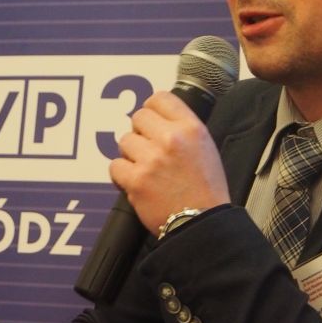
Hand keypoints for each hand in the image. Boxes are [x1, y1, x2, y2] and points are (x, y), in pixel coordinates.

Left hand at [109, 91, 230, 231]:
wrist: (202, 223)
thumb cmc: (206, 190)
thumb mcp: (205, 148)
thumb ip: (182, 129)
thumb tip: (159, 118)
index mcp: (191, 128)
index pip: (160, 98)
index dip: (152, 109)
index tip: (151, 120)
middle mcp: (171, 139)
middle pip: (138, 117)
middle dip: (141, 133)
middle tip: (149, 150)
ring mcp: (151, 159)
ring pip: (124, 141)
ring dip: (131, 155)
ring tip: (147, 169)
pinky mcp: (136, 180)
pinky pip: (115, 166)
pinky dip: (122, 175)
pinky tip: (137, 182)